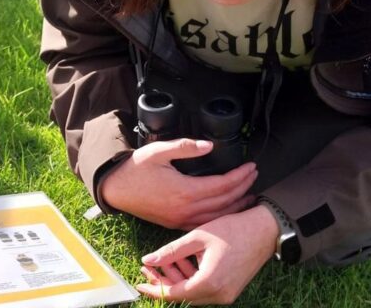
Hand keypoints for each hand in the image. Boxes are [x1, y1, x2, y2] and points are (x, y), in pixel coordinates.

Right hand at [99, 138, 257, 229]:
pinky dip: (220, 217)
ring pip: (217, 217)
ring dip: (236, 206)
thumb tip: (209, 146)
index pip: (221, 186)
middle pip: (224, 202)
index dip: (239, 176)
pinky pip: (205, 224)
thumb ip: (184, 147)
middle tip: (255, 176)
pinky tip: (227, 211)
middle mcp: (185, 210)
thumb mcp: (157, 151)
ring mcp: (180, 220)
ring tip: (250, 196)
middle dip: (243, 189)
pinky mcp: (175, 224)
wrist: (115, 188)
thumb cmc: (135, 169)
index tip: (251, 166)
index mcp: (184, 191)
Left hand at [136, 205, 278, 304]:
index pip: (174, 294)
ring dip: (176, 279)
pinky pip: (204, 289)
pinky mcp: (230, 289)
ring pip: (193, 293)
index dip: (154, 289)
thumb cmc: (233, 229)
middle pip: (183, 296)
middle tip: (148, 267)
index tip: (139, 283)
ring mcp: (226, 294)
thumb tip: (148, 260)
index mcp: (209, 282)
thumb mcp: (198, 237)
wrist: (265, 230)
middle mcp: (219, 294)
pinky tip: (181, 261)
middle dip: (163, 282)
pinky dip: (190, 278)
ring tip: (163, 261)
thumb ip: (171, 251)